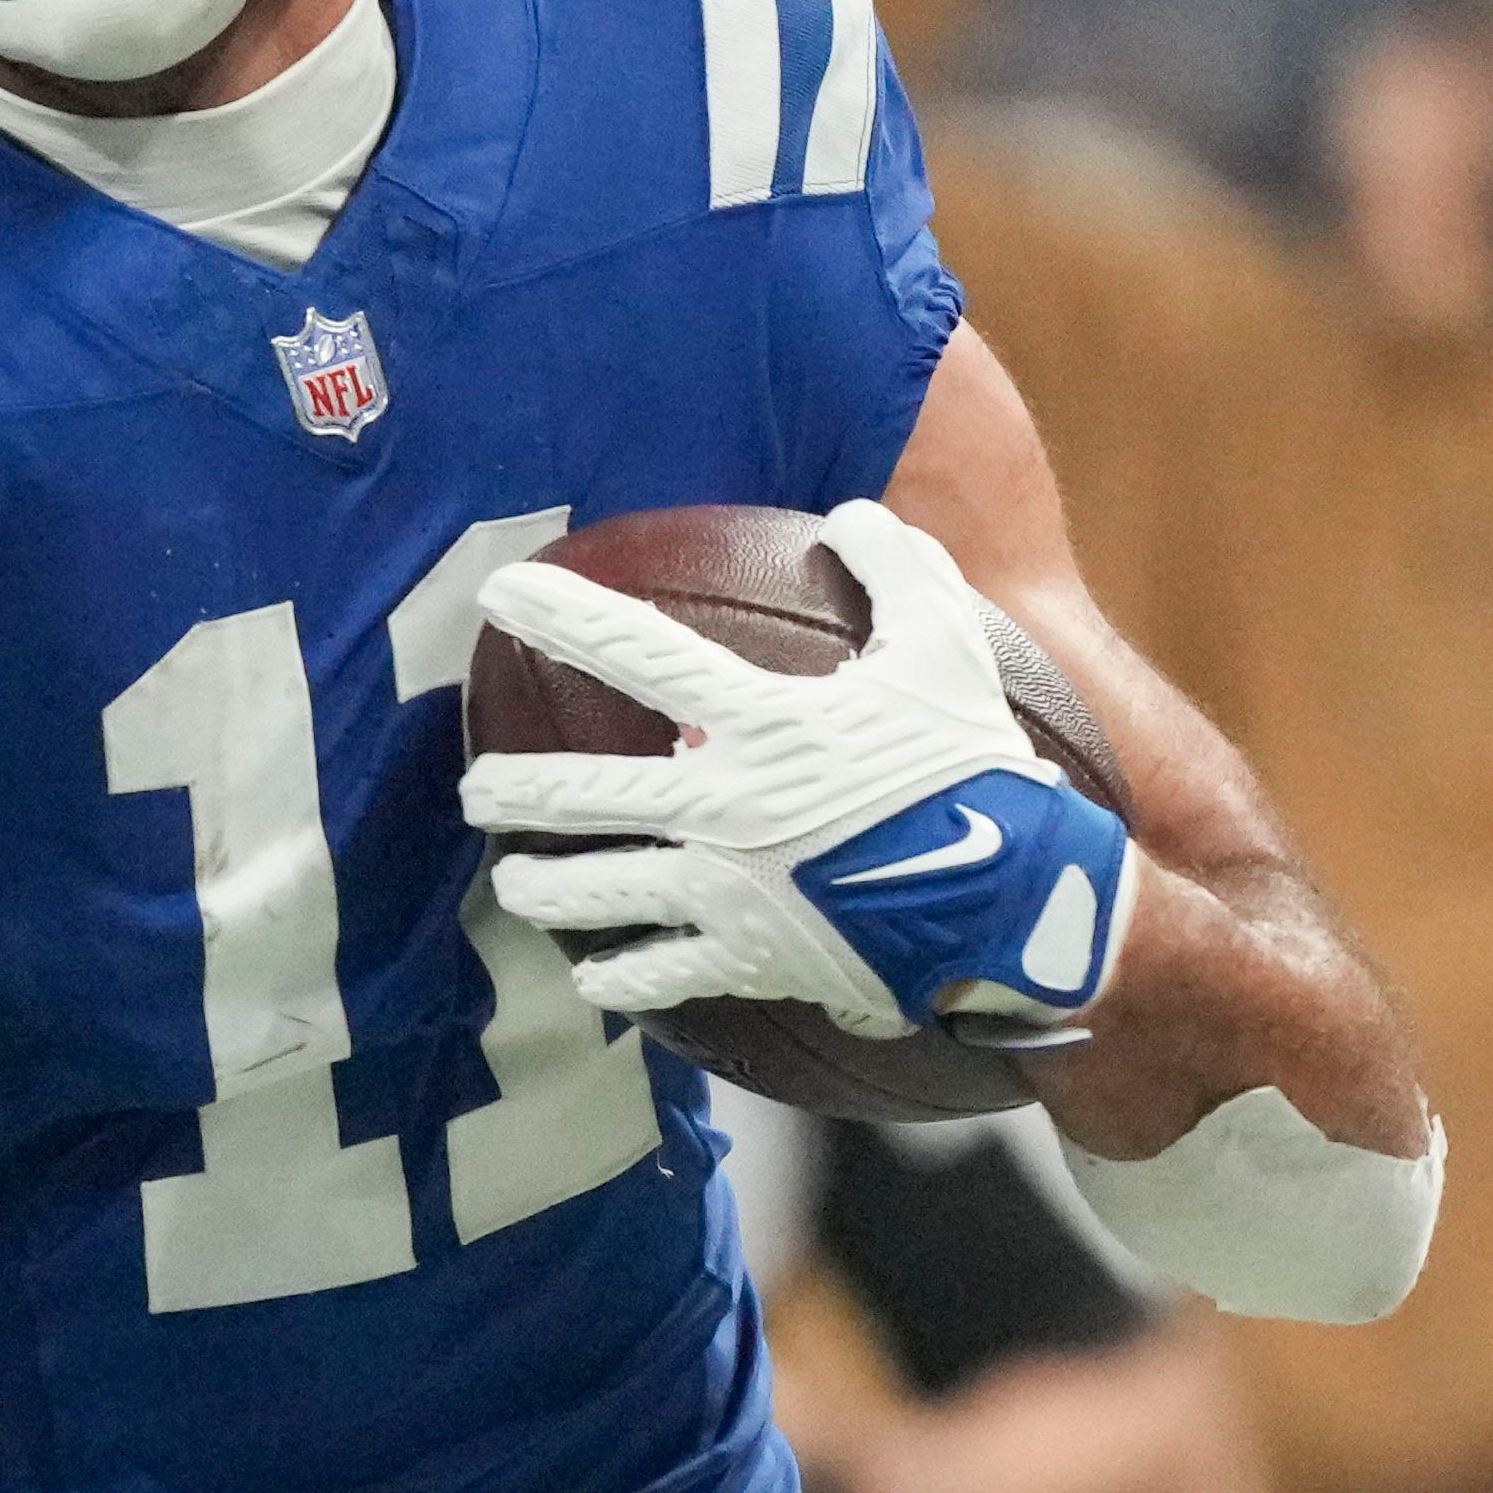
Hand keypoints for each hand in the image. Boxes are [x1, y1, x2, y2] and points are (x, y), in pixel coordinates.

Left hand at [460, 501, 1136, 1034]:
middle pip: (583, 794)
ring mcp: (726, 890)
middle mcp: (721, 806)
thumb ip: (899, 573)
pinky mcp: (748, 959)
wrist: (1020, 902)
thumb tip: (852, 513)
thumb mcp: (949, 650)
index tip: (498, 592)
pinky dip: (619, 977)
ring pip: (597, 893)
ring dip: (543, 888)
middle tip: (472, 789)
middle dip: (513, 790)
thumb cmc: (980, 768)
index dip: (560, 613)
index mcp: (758, 723)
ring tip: (513, 883)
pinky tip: (592, 978)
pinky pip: (659, 975)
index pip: (635, 651)